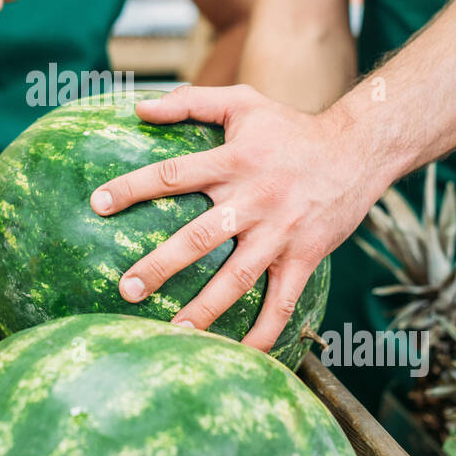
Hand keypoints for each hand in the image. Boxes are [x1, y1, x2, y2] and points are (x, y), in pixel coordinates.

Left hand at [89, 85, 392, 351]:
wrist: (358, 150)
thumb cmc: (291, 127)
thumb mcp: (242, 103)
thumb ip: (189, 101)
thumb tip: (138, 107)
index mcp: (233, 162)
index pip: (173, 175)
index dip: (133, 187)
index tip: (97, 203)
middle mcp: (253, 200)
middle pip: (199, 237)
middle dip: (160, 265)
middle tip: (127, 288)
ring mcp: (279, 233)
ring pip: (237, 278)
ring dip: (205, 308)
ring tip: (172, 332)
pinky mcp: (304, 257)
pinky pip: (283, 302)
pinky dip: (265, 331)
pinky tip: (241, 354)